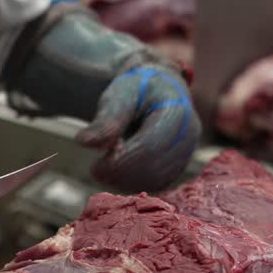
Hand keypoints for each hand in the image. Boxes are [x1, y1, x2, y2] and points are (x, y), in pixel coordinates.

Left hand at [76, 65, 200, 192]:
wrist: (156, 89)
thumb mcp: (120, 95)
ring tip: (106, 167)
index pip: (149, 148)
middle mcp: (188, 136)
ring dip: (126, 180)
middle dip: (121, 174)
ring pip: (156, 180)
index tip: (95, 168)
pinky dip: (134, 182)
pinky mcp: (178, 166)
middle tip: (97, 171)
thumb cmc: (136, 89)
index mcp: (176, 112)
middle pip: (154, 168)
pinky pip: (157, 183)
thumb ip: (106, 119)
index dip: (120, 162)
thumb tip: (84, 141)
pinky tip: (118, 172)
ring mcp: (186, 153)